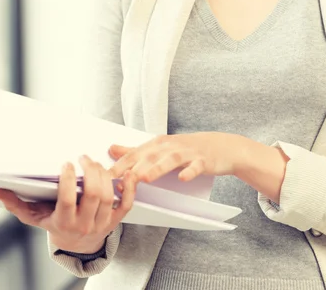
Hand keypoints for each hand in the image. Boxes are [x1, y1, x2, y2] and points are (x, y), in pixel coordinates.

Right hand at [0, 155, 137, 252]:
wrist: (77, 245)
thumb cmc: (55, 224)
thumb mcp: (35, 217)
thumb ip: (17, 204)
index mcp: (64, 222)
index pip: (68, 199)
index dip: (69, 180)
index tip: (66, 164)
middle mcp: (84, 224)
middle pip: (93, 194)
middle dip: (90, 171)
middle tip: (83, 157)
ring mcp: (102, 222)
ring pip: (109, 196)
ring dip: (105, 175)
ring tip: (95, 163)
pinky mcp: (116, 220)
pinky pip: (126, 204)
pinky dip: (129, 189)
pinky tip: (125, 174)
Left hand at [108, 132, 238, 184]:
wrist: (219, 146)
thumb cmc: (186, 149)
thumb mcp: (160, 147)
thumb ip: (136, 150)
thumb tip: (111, 149)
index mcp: (157, 144)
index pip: (135, 154)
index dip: (120, 164)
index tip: (105, 176)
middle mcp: (170, 146)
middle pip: (150, 156)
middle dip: (134, 167)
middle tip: (120, 181)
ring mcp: (187, 153)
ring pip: (170, 160)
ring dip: (157, 168)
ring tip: (144, 178)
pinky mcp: (203, 161)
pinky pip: (195, 167)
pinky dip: (189, 172)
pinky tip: (183, 179)